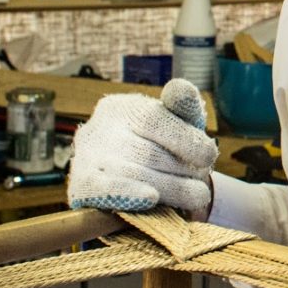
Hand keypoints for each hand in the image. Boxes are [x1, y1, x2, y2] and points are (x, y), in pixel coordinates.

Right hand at [67, 78, 217, 212]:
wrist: (134, 188)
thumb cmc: (164, 150)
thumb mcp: (177, 124)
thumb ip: (183, 107)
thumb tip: (180, 89)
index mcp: (123, 108)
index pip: (154, 119)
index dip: (185, 139)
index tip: (209, 156)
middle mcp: (99, 129)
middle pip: (146, 152)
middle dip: (181, 170)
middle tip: (203, 184)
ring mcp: (85, 159)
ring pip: (132, 173)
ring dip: (170, 188)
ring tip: (195, 197)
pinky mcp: (79, 189)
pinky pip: (102, 190)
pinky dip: (128, 194)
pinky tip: (151, 198)